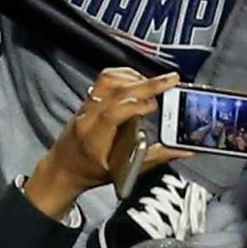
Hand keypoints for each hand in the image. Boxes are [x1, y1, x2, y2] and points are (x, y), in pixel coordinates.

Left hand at [24, 68, 191, 219]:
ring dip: (136, 77)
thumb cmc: (91, 172)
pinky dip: (126, 75)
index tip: (156, 105)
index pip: (112, 114)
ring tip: (156, 82)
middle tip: (171, 80)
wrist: (63, 168)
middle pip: (116, 91)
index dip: (135, 105)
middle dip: (146, 84)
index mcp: (94, 140)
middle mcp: (88, 118)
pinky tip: (140, 81)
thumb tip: (184, 150)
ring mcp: (87, 105)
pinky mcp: (89, 97)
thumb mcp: (125, 172)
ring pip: (109, 80)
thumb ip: (156, 158)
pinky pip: (106, 78)